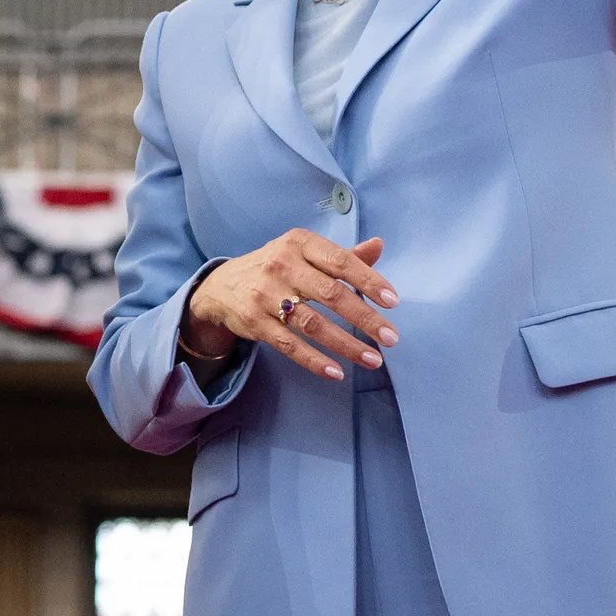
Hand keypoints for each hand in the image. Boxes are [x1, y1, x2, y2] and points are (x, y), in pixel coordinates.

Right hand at [181, 232, 398, 380]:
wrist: (221, 287)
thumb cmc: (277, 267)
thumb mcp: (304, 252)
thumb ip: (342, 254)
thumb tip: (379, 246)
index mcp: (299, 243)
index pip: (340, 261)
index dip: (368, 280)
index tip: (393, 301)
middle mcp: (282, 265)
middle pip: (330, 294)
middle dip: (364, 318)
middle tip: (391, 338)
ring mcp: (265, 295)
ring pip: (312, 324)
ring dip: (346, 344)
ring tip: (373, 359)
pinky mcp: (255, 322)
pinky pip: (289, 345)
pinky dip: (314, 361)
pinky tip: (337, 372)